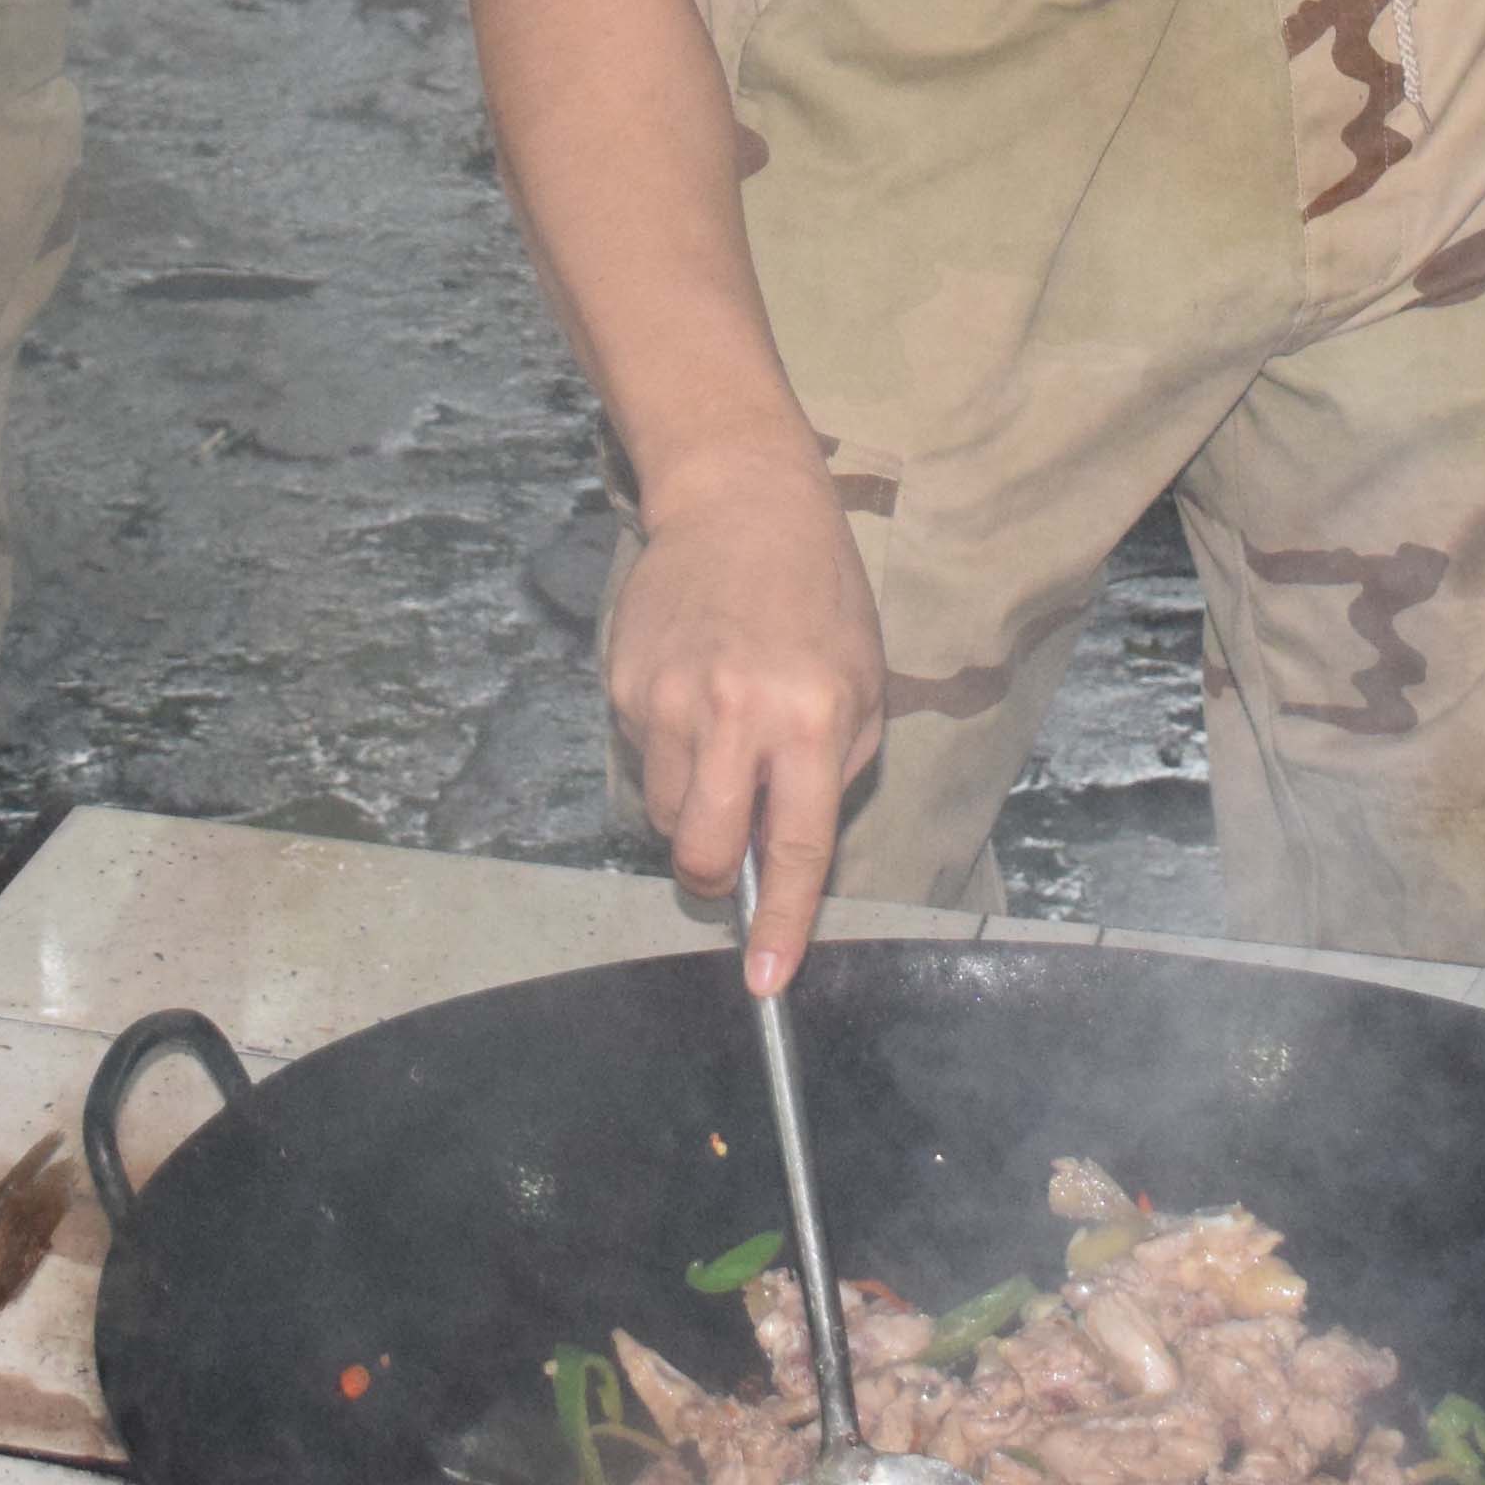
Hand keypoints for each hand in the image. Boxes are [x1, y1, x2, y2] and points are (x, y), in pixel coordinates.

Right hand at [605, 455, 883, 992]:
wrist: (741, 502)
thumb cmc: (817, 599)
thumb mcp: (860, 686)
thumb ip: (828, 777)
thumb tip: (784, 859)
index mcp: (812, 718)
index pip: (797, 848)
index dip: (783, 924)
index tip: (765, 981)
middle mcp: (737, 713)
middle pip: (704, 853)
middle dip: (717, 878)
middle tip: (733, 854)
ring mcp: (671, 697)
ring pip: (666, 814)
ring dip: (693, 809)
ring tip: (721, 743)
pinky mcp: (624, 681)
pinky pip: (641, 758)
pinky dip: (667, 752)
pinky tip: (693, 693)